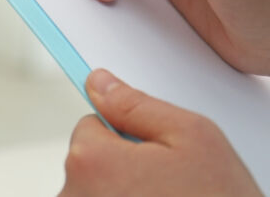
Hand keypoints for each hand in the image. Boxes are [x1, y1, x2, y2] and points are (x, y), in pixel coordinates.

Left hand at [60, 69, 260, 196]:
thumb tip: (99, 83)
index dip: (127, 137)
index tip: (148, 154)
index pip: (90, 127)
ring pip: (98, 195)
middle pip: (92, 165)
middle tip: (172, 188)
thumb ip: (137, 105)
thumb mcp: (194, 137)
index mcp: (90, 160)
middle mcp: (74, 196)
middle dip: (126, 171)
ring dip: (127, 196)